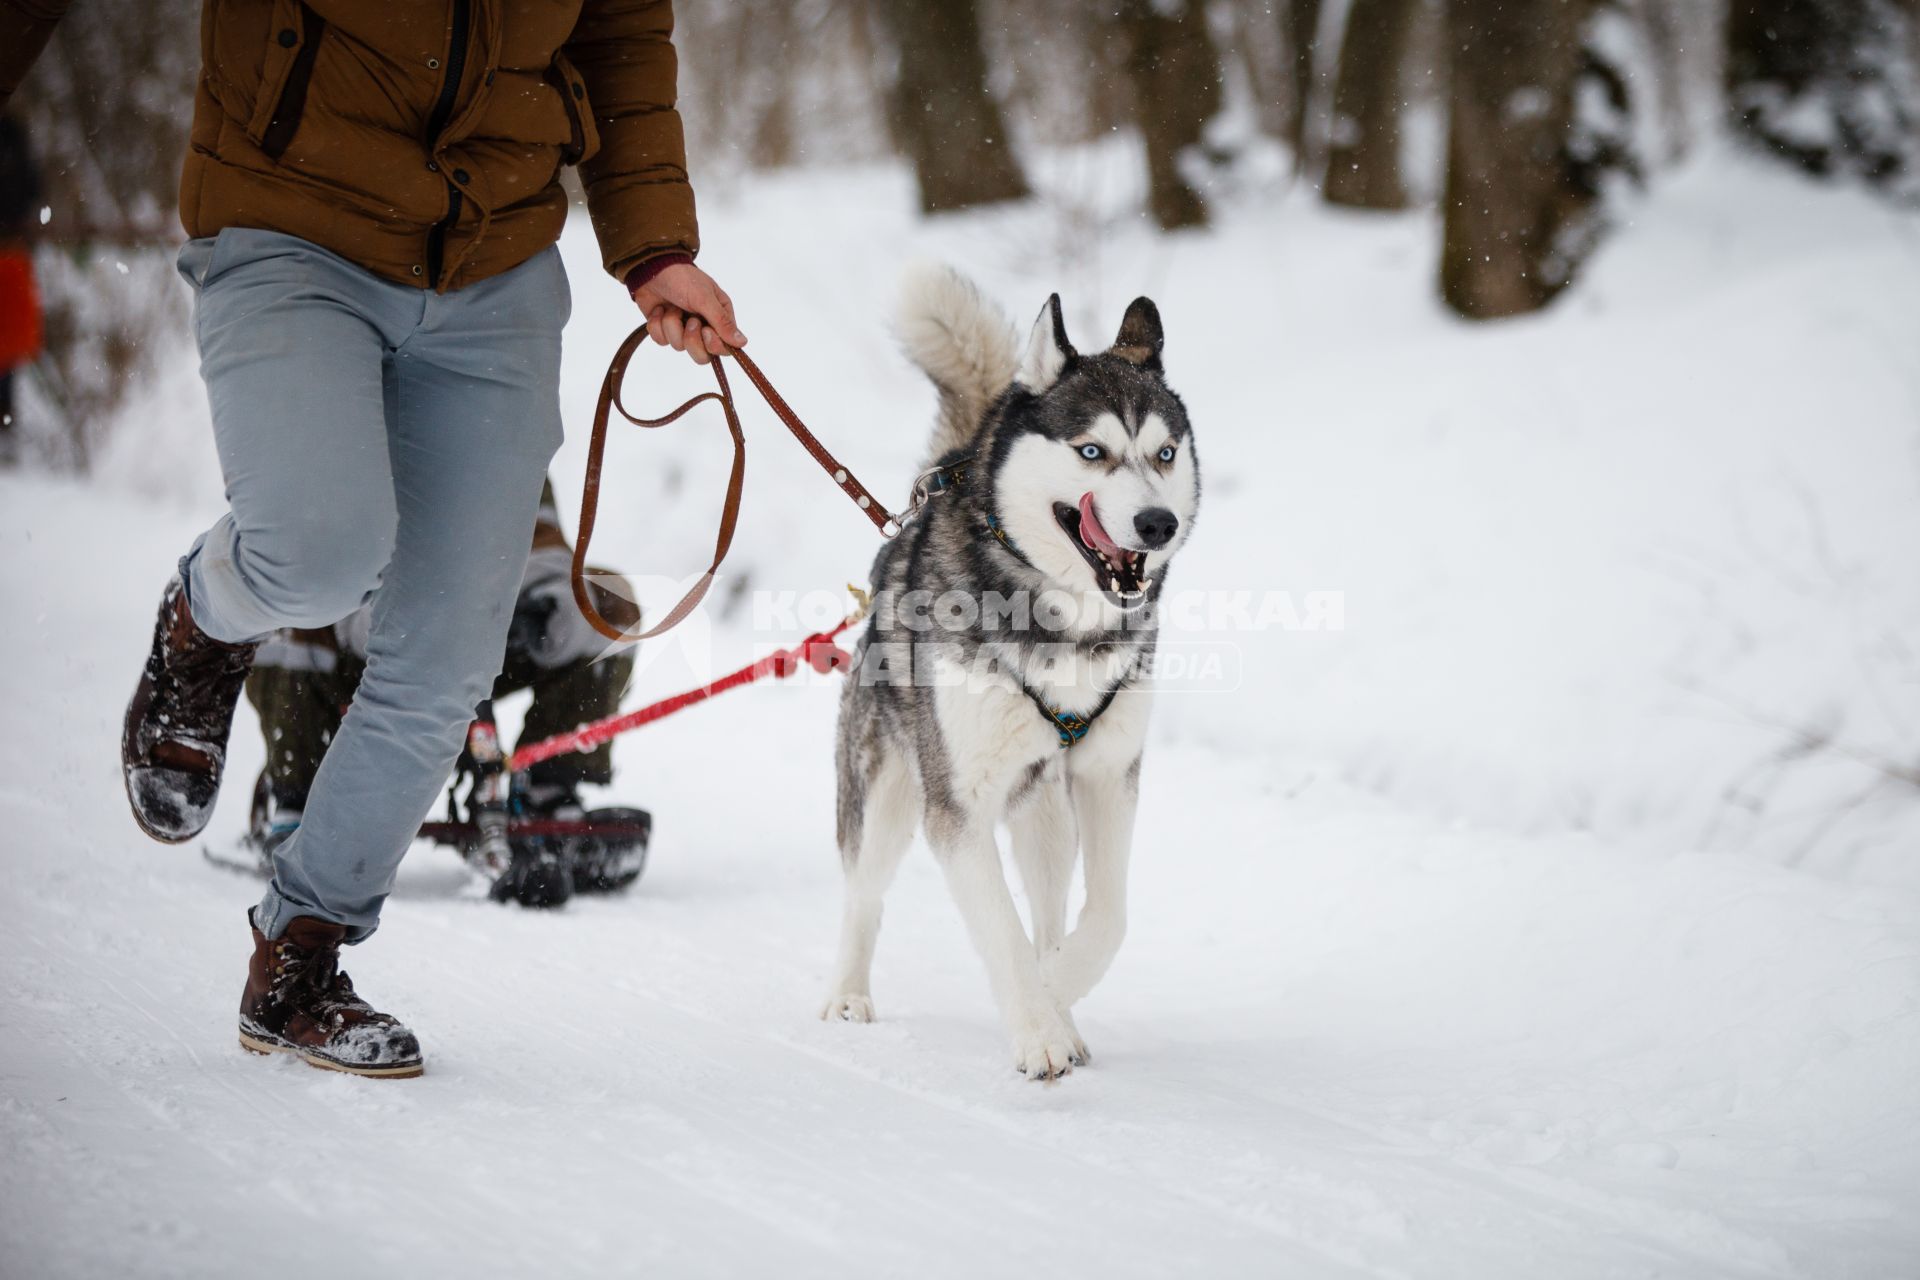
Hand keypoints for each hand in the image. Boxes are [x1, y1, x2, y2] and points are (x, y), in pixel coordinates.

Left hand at [630, 261, 746, 365]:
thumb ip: (722, 322)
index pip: (724, 347)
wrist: (652, 269)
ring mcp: (683, 330)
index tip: (705, 331)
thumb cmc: (683, 278)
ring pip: (679, 347)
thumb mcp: (705, 298)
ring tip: (672, 308)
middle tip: (689, 322)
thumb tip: (742, 342)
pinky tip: (660, 310)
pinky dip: (658, 325)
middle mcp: (703, 327)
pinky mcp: (665, 330)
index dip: (713, 344)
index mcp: (719, 318)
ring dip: (672, 325)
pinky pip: (662, 341)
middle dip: (691, 340)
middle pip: (702, 355)